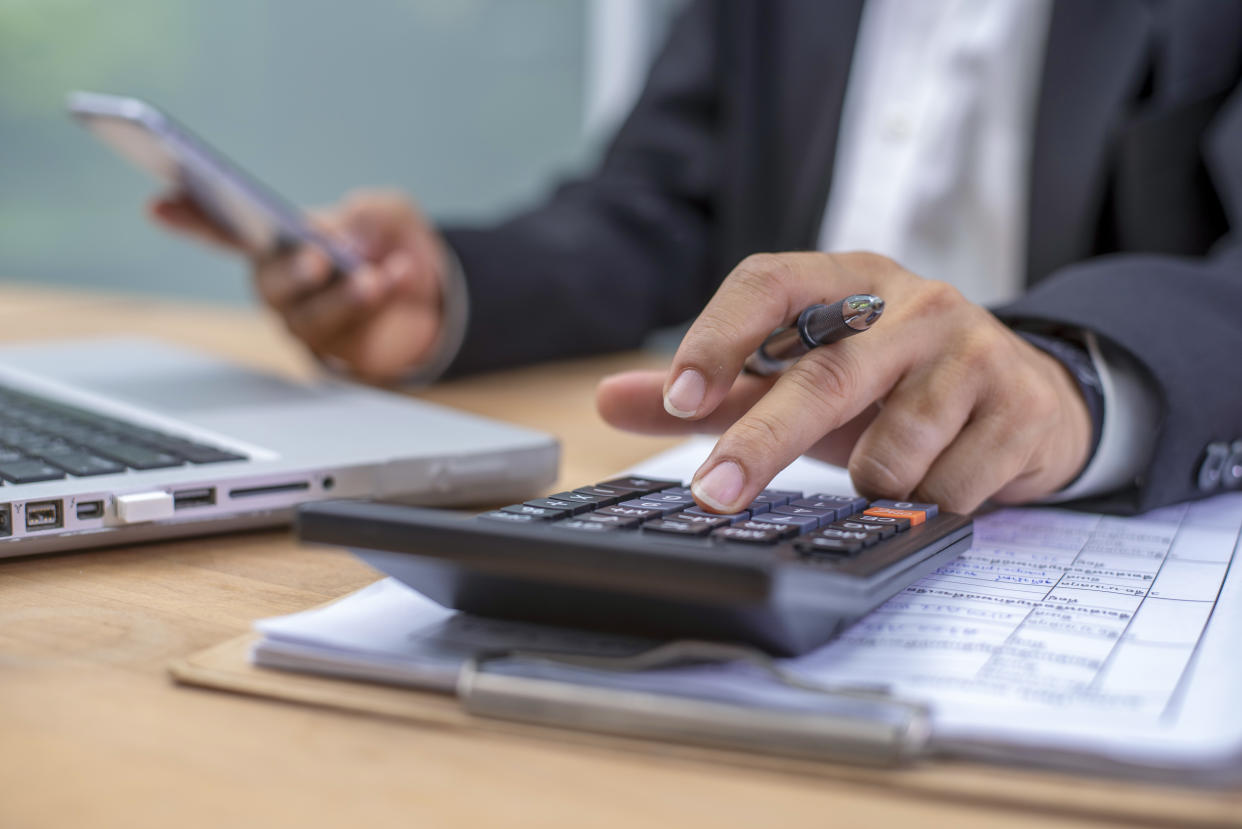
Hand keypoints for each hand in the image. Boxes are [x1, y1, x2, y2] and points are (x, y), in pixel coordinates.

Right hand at [150, 189, 448, 382]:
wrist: (431, 298)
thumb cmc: (389, 244)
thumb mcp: (388, 213)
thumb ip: (370, 212)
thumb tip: (350, 232)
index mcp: (274, 242)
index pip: (223, 231)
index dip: (191, 219)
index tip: (158, 203)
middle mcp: (279, 286)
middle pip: (271, 282)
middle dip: (294, 270)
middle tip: (320, 258)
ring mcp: (305, 323)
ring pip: (313, 315)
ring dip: (347, 294)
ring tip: (376, 276)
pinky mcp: (337, 352)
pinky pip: (348, 334)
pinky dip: (374, 305)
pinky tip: (396, 279)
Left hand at [596, 252, 1092, 513]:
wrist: (1028, 400)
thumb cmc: (892, 389)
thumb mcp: (804, 378)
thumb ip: (715, 389)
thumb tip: (608, 398)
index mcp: (847, 281)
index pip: (768, 282)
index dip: (718, 336)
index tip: (678, 399)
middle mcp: (912, 302)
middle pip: (826, 375)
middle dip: (764, 444)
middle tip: (714, 494)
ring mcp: (972, 348)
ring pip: (893, 448)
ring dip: (873, 482)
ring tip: (890, 470)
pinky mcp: (1019, 402)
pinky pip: (950, 483)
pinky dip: (930, 500)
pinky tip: (945, 478)